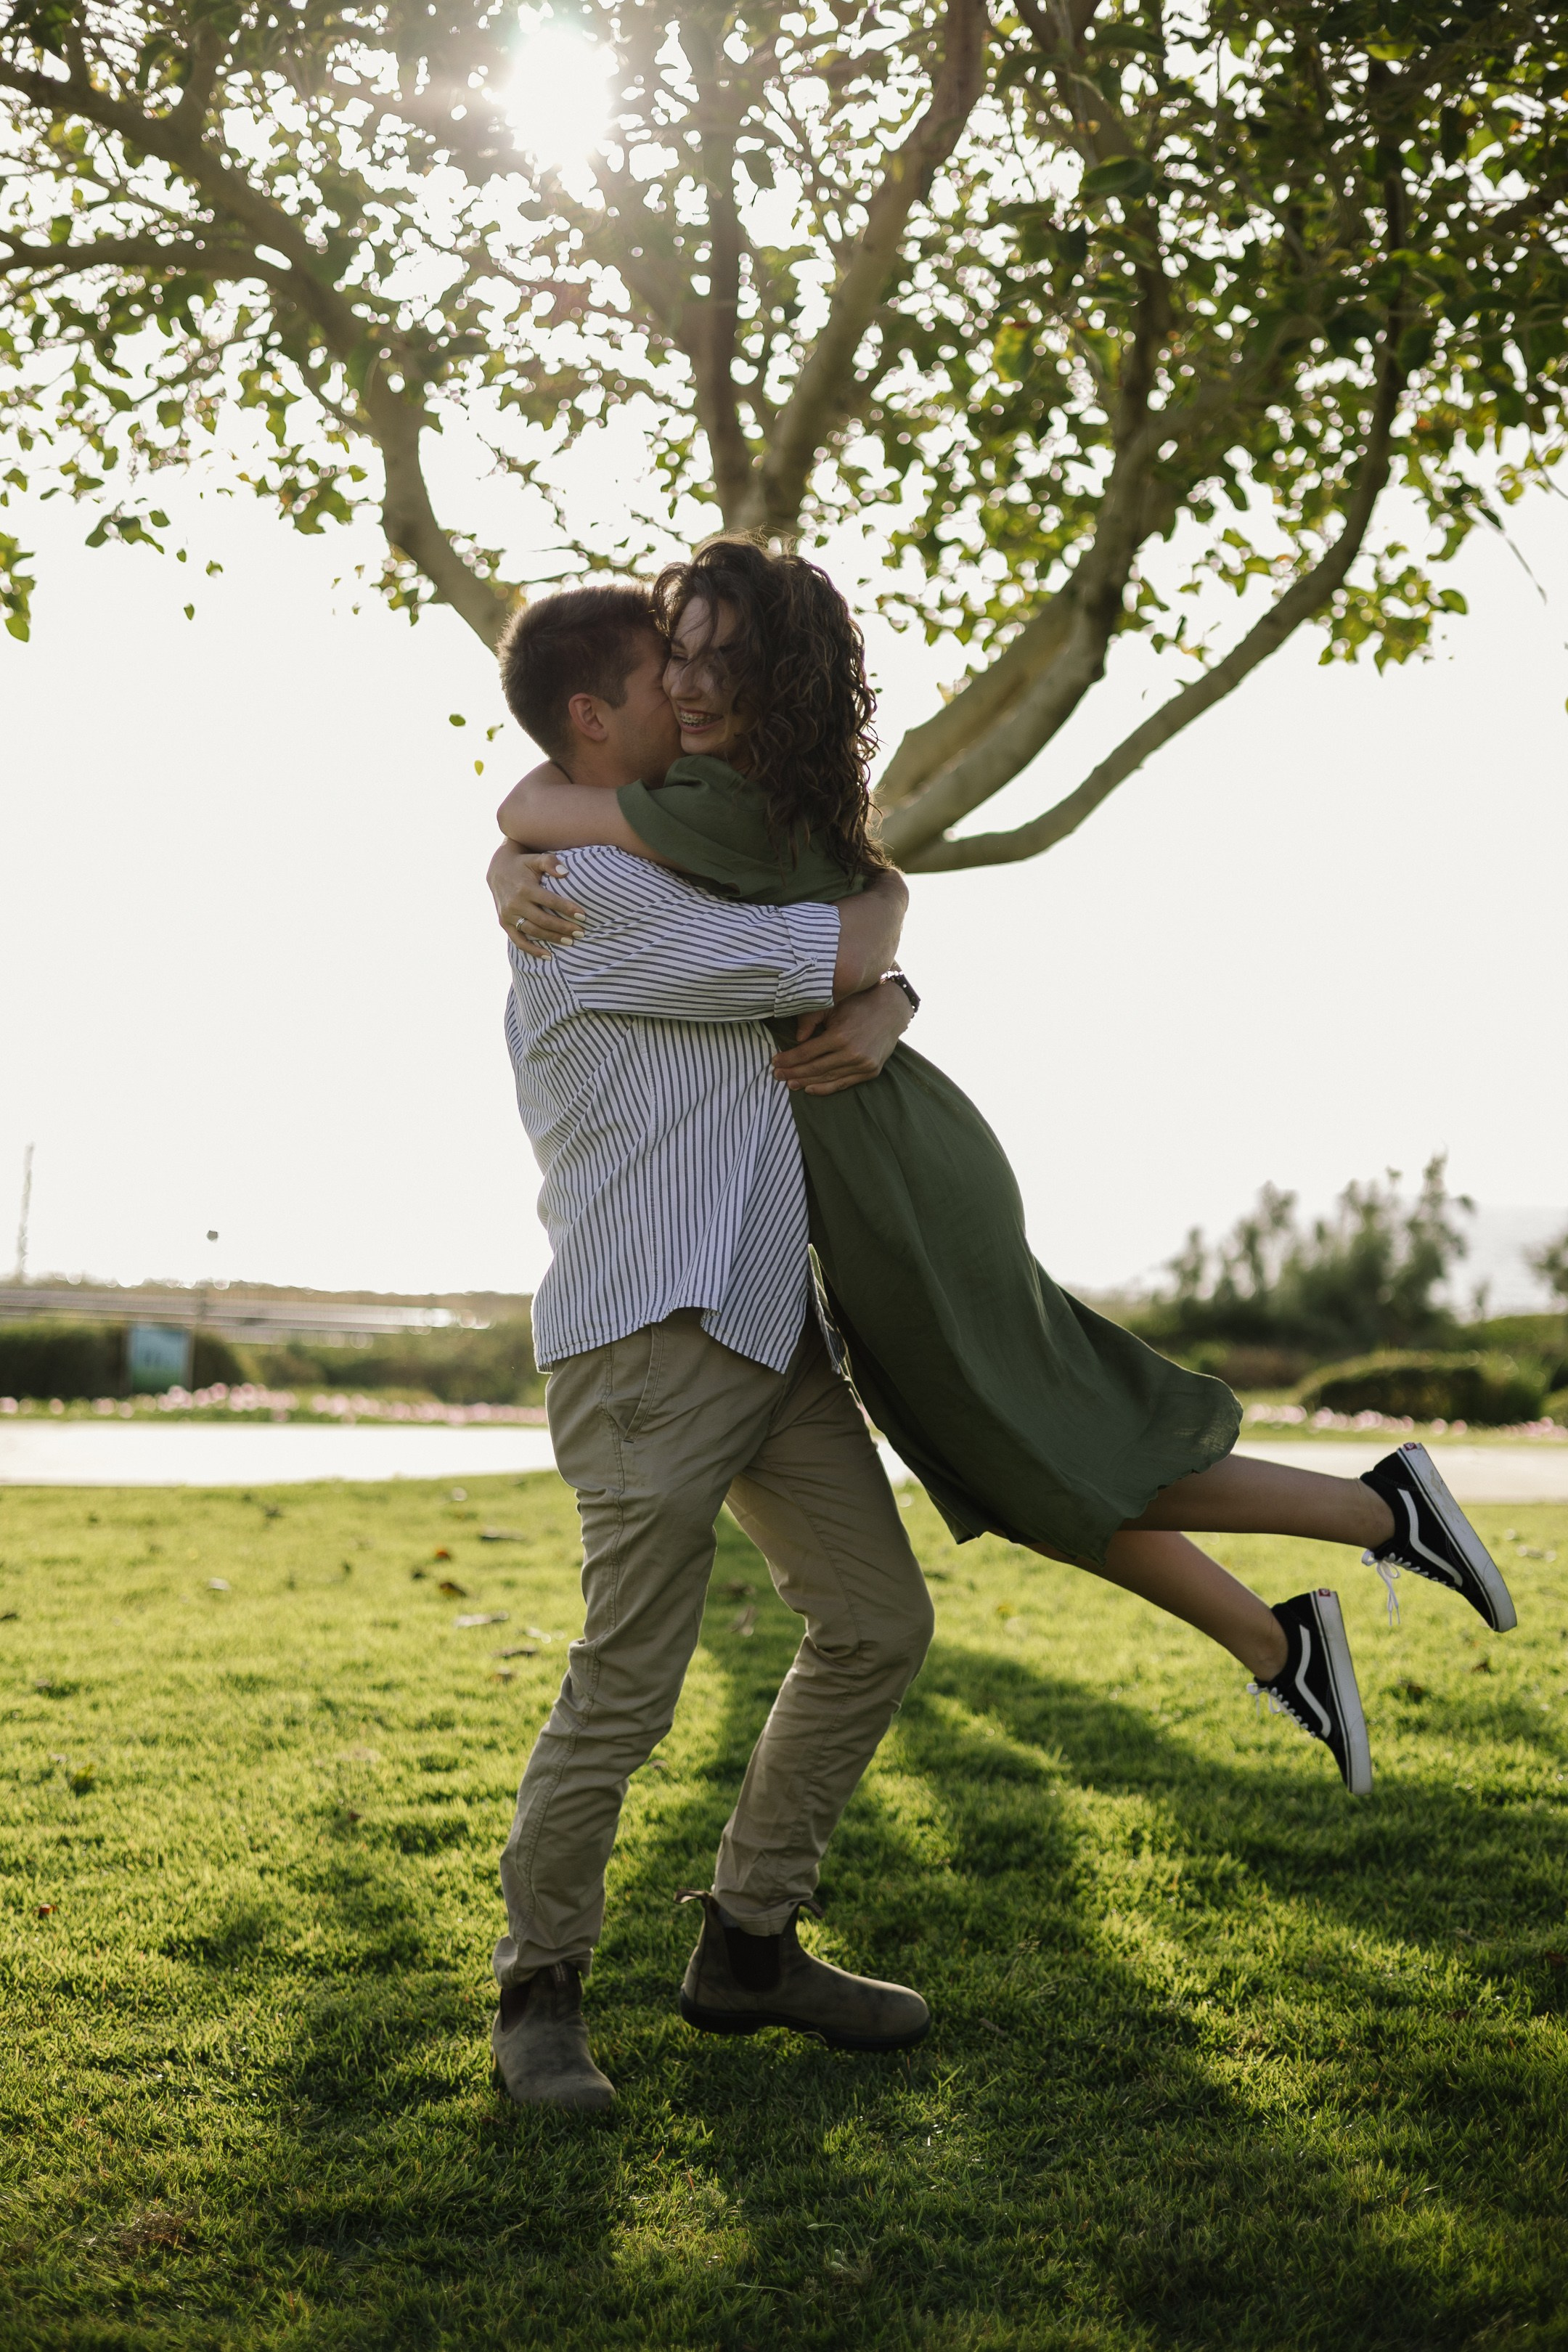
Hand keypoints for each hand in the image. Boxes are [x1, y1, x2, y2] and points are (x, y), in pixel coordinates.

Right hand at [488, 841, 586, 958]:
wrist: (497, 870)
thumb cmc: (523, 864)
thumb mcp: (536, 859)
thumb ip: (551, 863)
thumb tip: (566, 873)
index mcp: (525, 888)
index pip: (550, 901)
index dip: (567, 909)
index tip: (583, 916)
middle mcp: (515, 903)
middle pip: (543, 920)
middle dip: (564, 927)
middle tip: (581, 933)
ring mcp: (508, 915)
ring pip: (533, 931)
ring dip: (552, 938)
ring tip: (570, 942)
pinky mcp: (504, 923)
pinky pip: (518, 941)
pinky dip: (532, 950)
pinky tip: (548, 956)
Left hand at [771, 979, 912, 1094]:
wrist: (891, 1010)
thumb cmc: (858, 1005)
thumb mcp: (834, 1005)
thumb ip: (812, 1019)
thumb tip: (796, 1038)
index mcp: (840, 1036)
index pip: (807, 1053)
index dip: (789, 1059)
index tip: (774, 1062)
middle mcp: (852, 1053)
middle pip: (815, 1068)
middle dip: (793, 1073)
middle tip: (777, 1076)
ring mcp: (863, 1065)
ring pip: (828, 1078)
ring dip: (806, 1083)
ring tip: (790, 1084)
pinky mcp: (871, 1072)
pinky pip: (844, 1084)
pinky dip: (826, 1088)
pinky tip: (810, 1089)